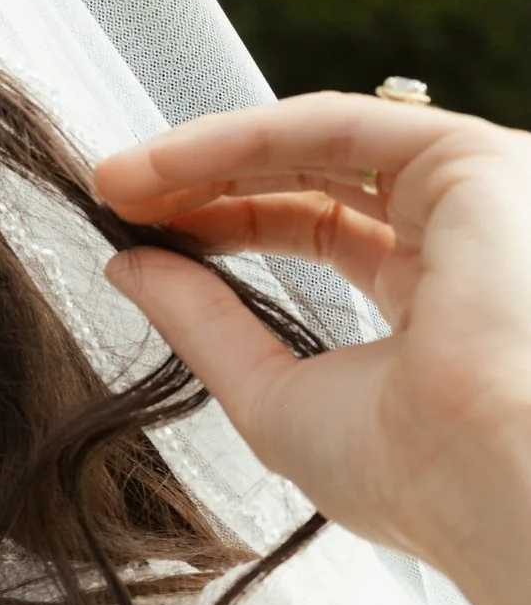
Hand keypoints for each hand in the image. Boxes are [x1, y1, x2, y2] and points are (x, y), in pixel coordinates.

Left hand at [93, 93, 530, 604]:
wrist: (488, 479)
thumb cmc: (414, 473)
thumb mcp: (274, 395)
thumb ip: (204, 324)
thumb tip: (131, 265)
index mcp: (436, 305)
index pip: (321, 231)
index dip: (226, 223)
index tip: (141, 232)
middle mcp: (461, 239)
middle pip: (314, 178)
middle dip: (206, 181)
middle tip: (117, 194)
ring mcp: (470, 196)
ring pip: (318, 143)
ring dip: (210, 153)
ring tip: (122, 179)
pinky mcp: (469, 159)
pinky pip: (335, 125)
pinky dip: (242, 136)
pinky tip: (167, 162)